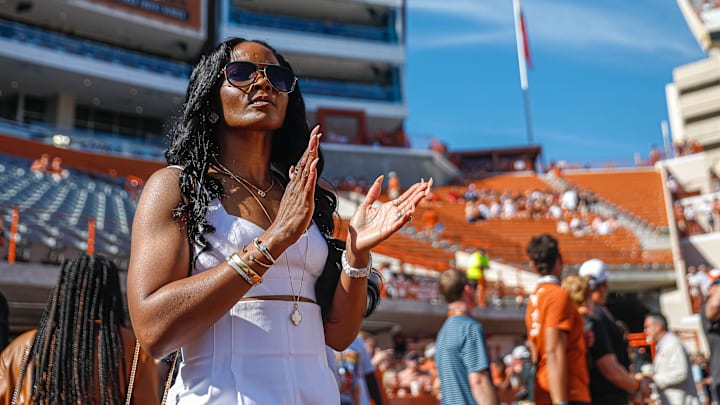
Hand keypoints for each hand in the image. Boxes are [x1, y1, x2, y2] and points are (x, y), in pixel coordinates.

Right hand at [271, 125, 321, 247]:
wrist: (280, 233)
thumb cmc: (288, 218)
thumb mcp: (293, 196)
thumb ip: (295, 182)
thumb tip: (294, 168)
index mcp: (296, 183)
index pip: (304, 161)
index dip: (310, 147)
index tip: (315, 133)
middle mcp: (296, 185)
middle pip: (304, 160)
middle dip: (311, 144)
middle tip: (317, 129)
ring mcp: (299, 192)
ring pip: (306, 169)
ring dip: (311, 153)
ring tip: (316, 139)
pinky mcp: (304, 201)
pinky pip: (308, 185)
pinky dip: (311, 173)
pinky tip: (314, 163)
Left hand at [346, 176, 431, 263]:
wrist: (354, 238)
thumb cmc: (359, 223)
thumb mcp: (365, 204)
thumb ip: (373, 192)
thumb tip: (381, 177)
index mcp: (388, 208)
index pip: (403, 197)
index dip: (412, 191)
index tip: (421, 183)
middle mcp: (392, 214)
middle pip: (408, 202)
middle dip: (417, 194)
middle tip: (428, 186)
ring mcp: (391, 223)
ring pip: (406, 211)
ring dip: (415, 203)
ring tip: (423, 194)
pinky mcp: (388, 231)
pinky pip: (398, 224)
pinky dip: (404, 218)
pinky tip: (411, 211)